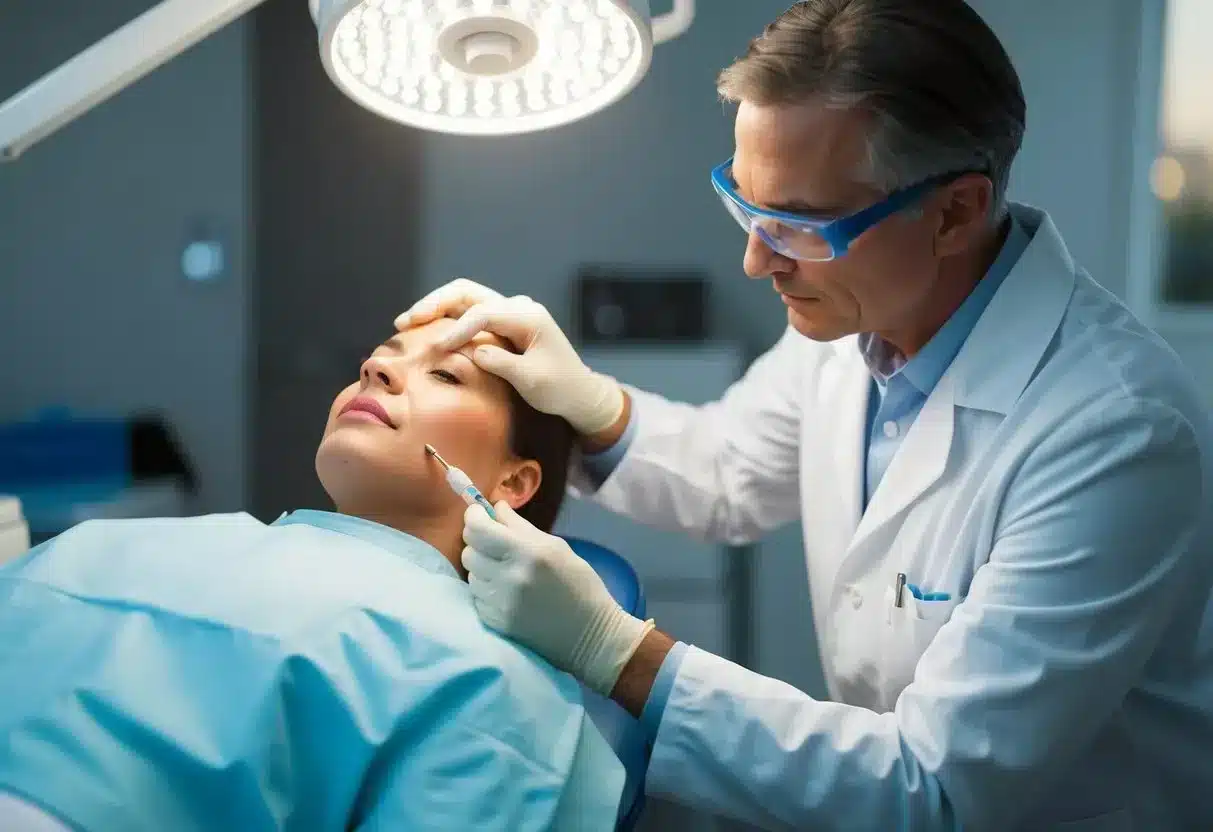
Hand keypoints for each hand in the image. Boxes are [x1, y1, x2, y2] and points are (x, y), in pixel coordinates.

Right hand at [395, 278, 624, 435]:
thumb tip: (473, 351)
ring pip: (464, 298)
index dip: (458, 329)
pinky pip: (469, 312)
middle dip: (435, 304)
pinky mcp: (501, 323)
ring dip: (435, 307)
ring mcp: (508, 312)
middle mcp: (517, 307)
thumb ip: (502, 364)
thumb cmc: (559, 387)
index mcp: (528, 316)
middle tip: (406, 321)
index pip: (484, 314)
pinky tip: (424, 328)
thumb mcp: (532, 381)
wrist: (578, 392)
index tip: (439, 348)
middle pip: (467, 293)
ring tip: (406, 323)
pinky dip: (445, 317)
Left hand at [462, 502, 653, 695]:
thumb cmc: (579, 583)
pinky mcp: (494, 622)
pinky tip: (506, 592)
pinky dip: (486, 590)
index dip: (473, 517)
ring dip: (482, 567)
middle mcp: (508, 576)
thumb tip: (495, 507)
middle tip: (495, 544)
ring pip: (470, 573)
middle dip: (478, 542)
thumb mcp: (555, 547)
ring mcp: (499, 602)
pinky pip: (476, 596)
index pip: (478, 528)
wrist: (590, 634)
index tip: (479, 515)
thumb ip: (520, 526)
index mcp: (527, 552)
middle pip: (469, 550)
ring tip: (504, 571)